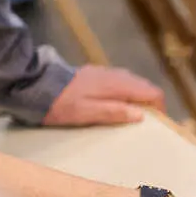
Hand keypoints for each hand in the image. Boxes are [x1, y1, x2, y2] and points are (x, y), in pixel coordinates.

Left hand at [43, 65, 165, 126]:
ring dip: (138, 99)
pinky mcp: (96, 74)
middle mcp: (116, 75)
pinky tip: (115, 105)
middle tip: (145, 123)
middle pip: (145, 87)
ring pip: (133, 84)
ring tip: (131, 116)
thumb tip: (140, 115)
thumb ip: (114, 112)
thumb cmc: (62, 103)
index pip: (151, 92)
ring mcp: (106, 73)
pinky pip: (121, 83)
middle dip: (150, 104)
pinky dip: (126, 94)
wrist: (35, 84)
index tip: (158, 124)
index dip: (160, 108)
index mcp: (117, 85)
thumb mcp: (87, 113)